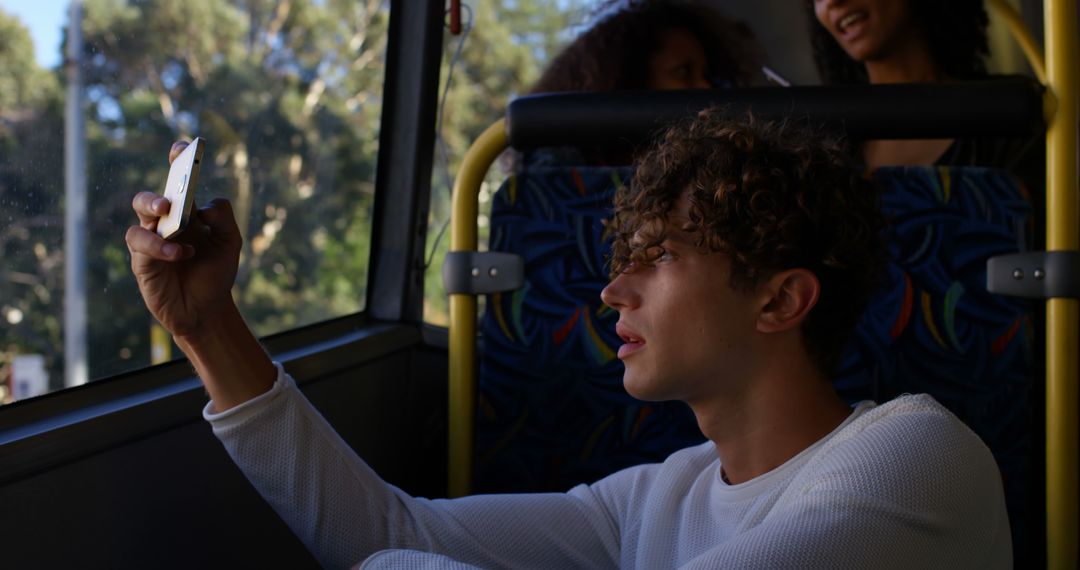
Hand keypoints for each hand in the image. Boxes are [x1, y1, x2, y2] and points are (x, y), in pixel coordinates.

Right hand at [125, 141, 242, 339]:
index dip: (177, 161)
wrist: (206, 309)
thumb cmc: (216, 273)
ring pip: (139, 219)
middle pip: (149, 198)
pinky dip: (161, 247)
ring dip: (155, 220)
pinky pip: (142, 246)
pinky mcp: (142, 261)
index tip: (182, 147)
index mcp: (186, 212)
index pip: (177, 181)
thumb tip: (202, 207)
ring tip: (174, 225)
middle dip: (155, 195)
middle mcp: (164, 222)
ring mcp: (150, 241)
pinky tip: (181, 253)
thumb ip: (223, 218)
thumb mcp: (230, 242)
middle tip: (169, 201)